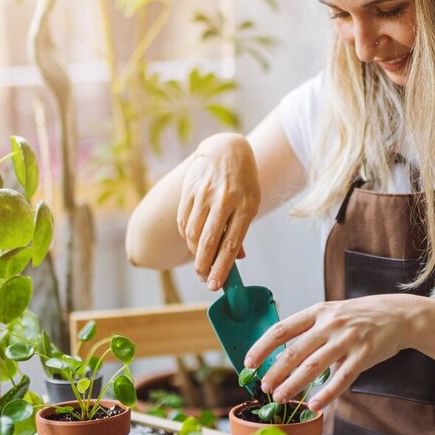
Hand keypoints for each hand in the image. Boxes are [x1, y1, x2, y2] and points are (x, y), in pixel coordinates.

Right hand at [176, 134, 259, 289]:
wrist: (226, 149)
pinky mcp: (189, 190)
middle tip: (204, 279)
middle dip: (204, 266)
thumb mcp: (251, 203)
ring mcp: (204, 194)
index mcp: (246, 205)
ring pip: (193, 233)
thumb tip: (236, 259)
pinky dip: (187, 236)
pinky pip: (184, 221)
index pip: (231, 243)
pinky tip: (193, 241)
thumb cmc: (242, 182)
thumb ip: (240, 230)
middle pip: (209, 241)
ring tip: (200, 261)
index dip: (222, 267)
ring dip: (195, 253)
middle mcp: (224, 199)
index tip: (216, 285)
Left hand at [244, 295, 418, 410]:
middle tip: (264, 387)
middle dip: (275, 371)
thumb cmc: (360, 317)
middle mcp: (329, 324)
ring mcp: (347, 339)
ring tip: (281, 397)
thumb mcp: (331, 313)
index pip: (281, 329)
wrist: (399, 315)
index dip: (262, 347)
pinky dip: (326, 394)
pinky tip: (314, 405)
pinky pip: (341, 379)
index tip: (249, 363)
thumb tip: (281, 353)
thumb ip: (310, 330)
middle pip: (294, 351)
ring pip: (313, 366)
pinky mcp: (363, 355)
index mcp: (317, 312)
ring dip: (294, 384)